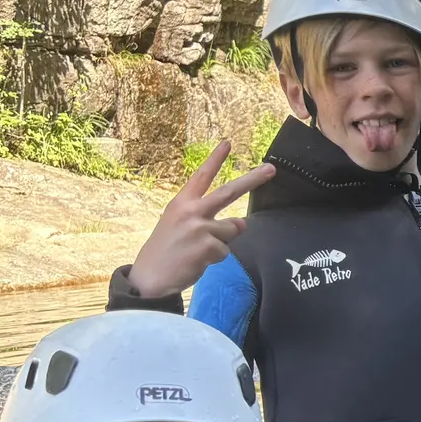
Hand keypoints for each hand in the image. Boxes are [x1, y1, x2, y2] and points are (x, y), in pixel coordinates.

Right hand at [128, 141, 274, 298]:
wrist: (149, 278)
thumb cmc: (165, 251)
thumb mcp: (180, 227)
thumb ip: (209, 220)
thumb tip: (241, 223)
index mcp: (181, 203)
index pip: (201, 177)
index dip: (215, 159)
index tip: (228, 143)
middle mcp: (191, 211)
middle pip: (229, 192)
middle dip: (252, 179)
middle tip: (271, 169)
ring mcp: (200, 227)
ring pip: (232, 230)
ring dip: (221, 242)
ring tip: (197, 250)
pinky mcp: (208, 246)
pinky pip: (225, 251)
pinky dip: (214, 258)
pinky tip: (196, 261)